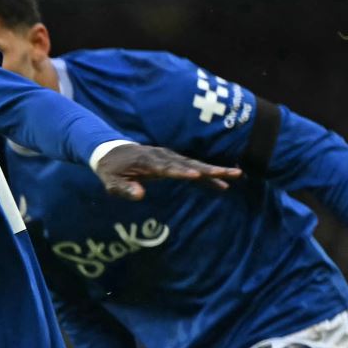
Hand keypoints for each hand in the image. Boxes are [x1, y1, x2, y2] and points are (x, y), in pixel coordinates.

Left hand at [94, 144, 239, 201]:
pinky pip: (194, 168)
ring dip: (215, 170)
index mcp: (148, 162)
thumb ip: (124, 189)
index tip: (196, 176)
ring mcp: (170, 157)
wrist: (111, 151)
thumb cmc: (111, 170)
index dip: (181, 172)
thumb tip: (140, 196)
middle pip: (189, 164)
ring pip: (196, 164)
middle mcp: (163, 157)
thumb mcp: (111, 182)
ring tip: (236, 175)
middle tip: (230, 173)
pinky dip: (208, 175)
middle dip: (209, 169)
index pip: (167, 168)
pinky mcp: (174, 161)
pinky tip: (224, 183)